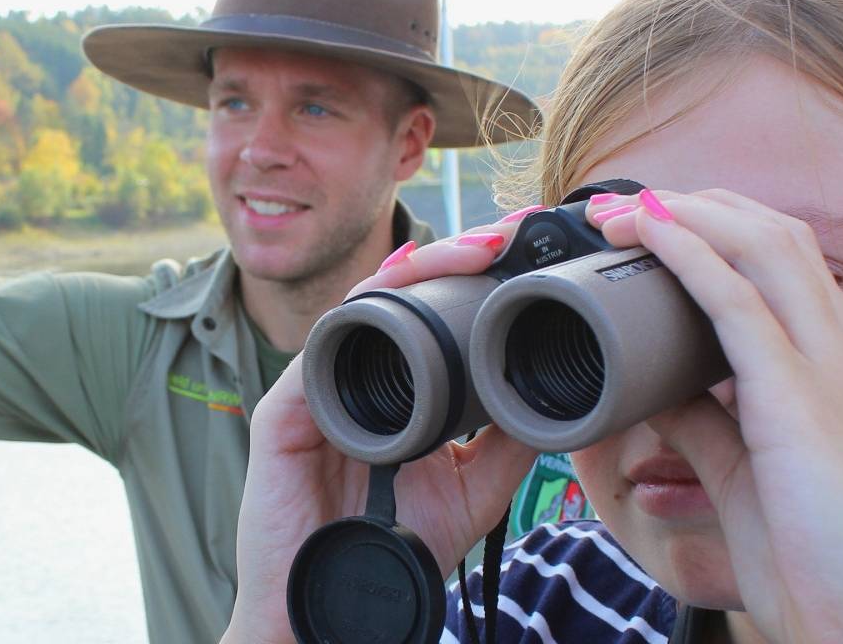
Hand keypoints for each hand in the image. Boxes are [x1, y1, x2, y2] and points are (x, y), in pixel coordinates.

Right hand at [223, 222, 538, 643]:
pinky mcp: (282, 411)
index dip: (472, 273)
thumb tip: (560, 396)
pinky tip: (406, 288)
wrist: (331, 610)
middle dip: (456, 253)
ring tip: (476, 252)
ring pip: (364, 301)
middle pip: (399, 290)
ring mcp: (314, 387)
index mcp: (391, 386)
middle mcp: (351, 374)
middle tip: (508, 236)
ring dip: (421, 266)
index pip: (430, 309)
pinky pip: (323, 347)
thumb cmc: (391, 551)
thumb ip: (507, 445)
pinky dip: (365, 312)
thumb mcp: (472, 490)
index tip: (526, 251)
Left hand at [585, 189, 842, 641]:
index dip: (720, 233)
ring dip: (682, 214)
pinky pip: (738, 299)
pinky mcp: (804, 398)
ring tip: (617, 209)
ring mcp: (837, 367)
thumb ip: (708, 426)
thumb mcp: (754, 477)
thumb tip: (650, 391)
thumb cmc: (830, 567)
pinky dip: (687, 253)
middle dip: (698, 207)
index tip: (655, 228)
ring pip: (761, 246)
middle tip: (623, 206)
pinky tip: (647, 234)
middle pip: (776, 235)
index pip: (788, 264)